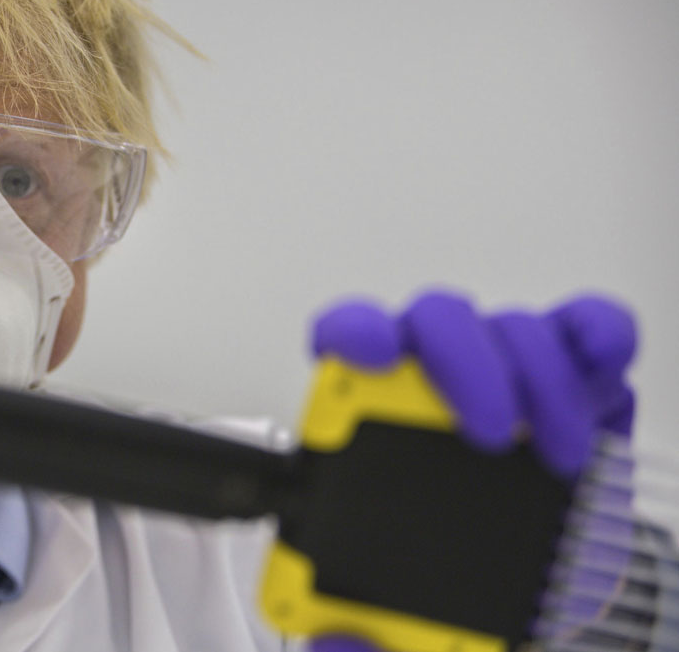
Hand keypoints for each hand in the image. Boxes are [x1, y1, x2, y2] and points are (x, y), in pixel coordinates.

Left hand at [307, 289, 637, 651]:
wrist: (550, 596)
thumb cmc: (463, 580)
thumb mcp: (405, 622)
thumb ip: (358, 636)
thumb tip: (339, 643)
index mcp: (372, 417)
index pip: (345, 339)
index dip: (352, 332)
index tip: (373, 356)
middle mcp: (434, 379)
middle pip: (435, 319)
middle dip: (465, 363)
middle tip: (488, 434)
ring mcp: (507, 372)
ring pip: (512, 324)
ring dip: (540, 379)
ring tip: (556, 454)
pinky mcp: (576, 379)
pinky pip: (586, 328)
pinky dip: (598, 334)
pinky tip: (599, 367)